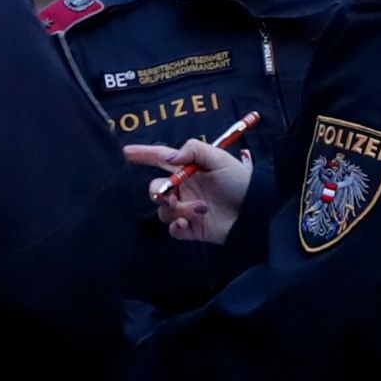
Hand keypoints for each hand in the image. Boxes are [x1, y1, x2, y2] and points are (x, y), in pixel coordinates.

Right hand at [123, 139, 248, 245]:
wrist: (255, 211)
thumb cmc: (240, 181)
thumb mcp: (220, 158)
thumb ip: (194, 150)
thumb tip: (170, 158)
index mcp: (189, 169)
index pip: (160, 159)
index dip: (143, 154)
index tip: (125, 152)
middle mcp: (185, 188)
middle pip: (156, 189)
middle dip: (157, 192)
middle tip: (169, 196)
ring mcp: (187, 209)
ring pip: (164, 211)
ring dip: (177, 210)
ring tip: (199, 210)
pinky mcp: (192, 228)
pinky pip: (173, 229)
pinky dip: (177, 227)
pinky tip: (188, 224)